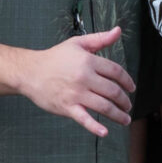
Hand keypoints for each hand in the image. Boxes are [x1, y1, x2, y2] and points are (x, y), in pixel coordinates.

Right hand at [13, 26, 136, 135]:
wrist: (30, 72)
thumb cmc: (55, 57)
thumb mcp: (78, 44)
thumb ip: (100, 39)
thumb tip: (118, 31)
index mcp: (89, 61)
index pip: (116, 71)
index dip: (127, 80)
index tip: (131, 88)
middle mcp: (84, 78)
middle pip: (113, 91)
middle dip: (124, 100)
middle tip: (128, 105)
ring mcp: (76, 94)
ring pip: (104, 106)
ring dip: (118, 114)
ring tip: (125, 119)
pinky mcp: (67, 107)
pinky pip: (84, 119)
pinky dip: (95, 127)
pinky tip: (105, 132)